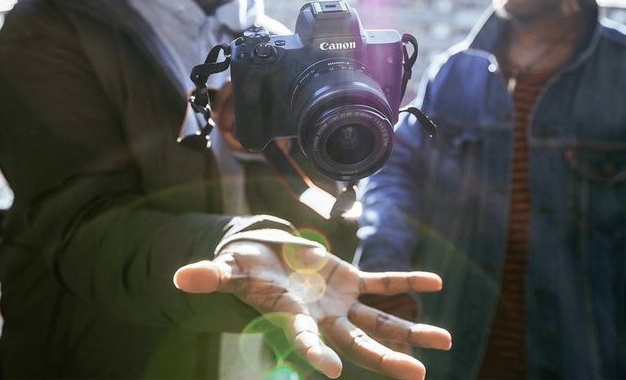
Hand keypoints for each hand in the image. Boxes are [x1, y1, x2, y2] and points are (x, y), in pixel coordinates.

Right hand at [174, 234, 450, 378]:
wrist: (267, 257)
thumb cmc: (245, 267)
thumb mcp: (229, 267)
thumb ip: (212, 275)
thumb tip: (181, 278)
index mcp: (293, 318)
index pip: (305, 341)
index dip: (315, 354)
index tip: (332, 372)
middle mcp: (323, 318)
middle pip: (359, 343)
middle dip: (386, 358)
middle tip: (417, 376)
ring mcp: (341, 302)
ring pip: (381, 320)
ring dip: (411, 330)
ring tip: (445, 341)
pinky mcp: (351, 281)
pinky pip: (384, 284)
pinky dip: (407, 284)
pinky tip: (436, 284)